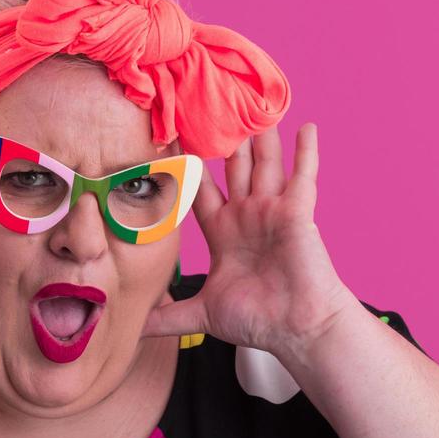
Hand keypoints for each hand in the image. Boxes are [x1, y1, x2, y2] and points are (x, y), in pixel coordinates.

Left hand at [143, 122, 355, 359]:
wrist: (298, 330)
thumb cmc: (258, 321)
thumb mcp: (201, 314)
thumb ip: (167, 318)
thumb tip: (132, 331)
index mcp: (222, 233)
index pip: (199, 191)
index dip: (186, 169)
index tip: (169, 141)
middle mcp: (246, 216)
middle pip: (232, 168)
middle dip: (222, 141)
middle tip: (210, 106)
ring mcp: (272, 212)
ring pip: (263, 164)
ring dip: (259, 137)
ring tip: (251, 107)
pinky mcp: (298, 213)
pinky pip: (303, 176)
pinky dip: (306, 151)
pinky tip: (306, 126)